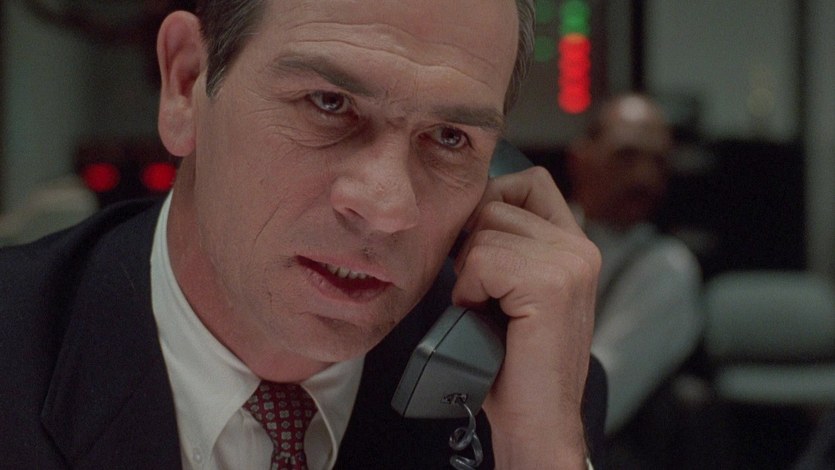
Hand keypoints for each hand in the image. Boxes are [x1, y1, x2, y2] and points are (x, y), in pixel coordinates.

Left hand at [452, 166, 599, 468]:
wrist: (536, 417)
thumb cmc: (514, 359)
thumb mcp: (516, 288)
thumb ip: (511, 244)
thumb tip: (469, 207)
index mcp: (575, 244)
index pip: (527, 182)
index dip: (491, 206)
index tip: (480, 252)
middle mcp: (580, 246)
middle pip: (495, 203)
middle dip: (472, 248)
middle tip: (485, 294)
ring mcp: (571, 262)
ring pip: (484, 231)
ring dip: (470, 274)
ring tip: (489, 310)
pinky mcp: (552, 283)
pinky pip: (483, 260)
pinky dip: (471, 290)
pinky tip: (487, 317)